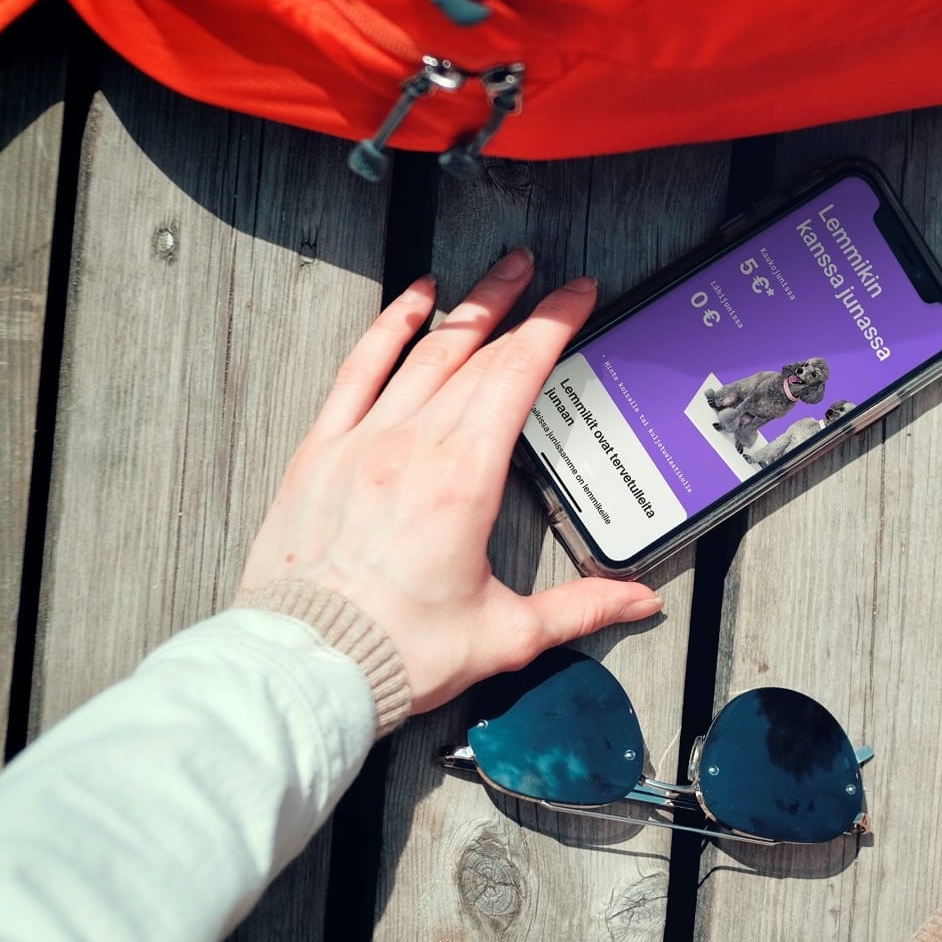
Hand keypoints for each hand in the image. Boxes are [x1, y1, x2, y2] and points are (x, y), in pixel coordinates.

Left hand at [238, 249, 661, 713]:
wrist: (305, 668)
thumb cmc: (396, 652)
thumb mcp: (505, 634)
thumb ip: (579, 608)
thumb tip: (636, 602)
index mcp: (464, 477)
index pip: (519, 373)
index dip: (554, 324)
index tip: (578, 294)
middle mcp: (413, 444)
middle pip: (477, 353)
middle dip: (518, 306)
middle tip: (545, 276)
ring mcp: (362, 441)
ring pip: (423, 352)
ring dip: (465, 307)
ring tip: (496, 274)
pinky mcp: (321, 453)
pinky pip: (358, 371)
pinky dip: (387, 329)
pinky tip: (410, 301)